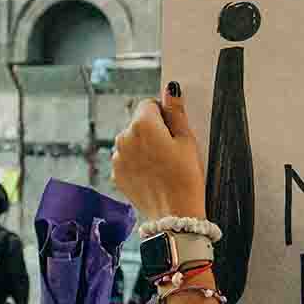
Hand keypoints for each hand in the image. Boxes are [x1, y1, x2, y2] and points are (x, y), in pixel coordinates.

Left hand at [111, 86, 206, 222]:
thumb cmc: (185, 177)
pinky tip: (152, 175)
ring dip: (142, 147)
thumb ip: (176, 112)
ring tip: (161, 165)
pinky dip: (136, 163)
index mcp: (143, 124)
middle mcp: (124, 137)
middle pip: (138, 123)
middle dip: (152, 131)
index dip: (163, 115)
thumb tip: (170, 89)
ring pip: (131, 142)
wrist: (175, 214)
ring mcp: (117, 157)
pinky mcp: (116, 174)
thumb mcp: (187, 141)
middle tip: (170, 151)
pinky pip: (126, 160)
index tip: (173, 131)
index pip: (149, 104)